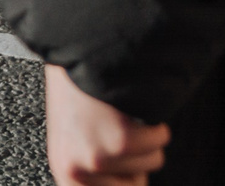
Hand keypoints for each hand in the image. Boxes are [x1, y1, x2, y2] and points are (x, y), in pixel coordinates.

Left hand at [46, 65, 169, 184]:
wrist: (72, 52)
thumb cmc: (74, 90)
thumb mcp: (73, 138)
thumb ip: (95, 169)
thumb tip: (130, 181)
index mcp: (65, 171)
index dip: (127, 180)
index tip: (132, 170)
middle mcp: (78, 170)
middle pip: (137, 184)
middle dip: (135, 159)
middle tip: (115, 132)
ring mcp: (98, 158)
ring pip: (152, 160)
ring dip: (144, 137)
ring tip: (117, 115)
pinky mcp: (120, 140)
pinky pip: (159, 139)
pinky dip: (153, 120)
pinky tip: (127, 106)